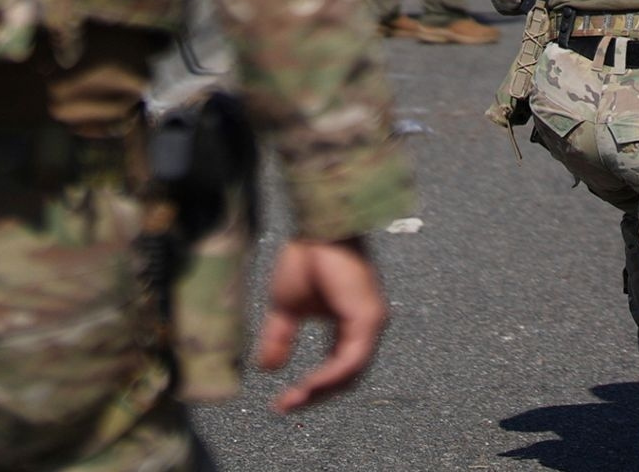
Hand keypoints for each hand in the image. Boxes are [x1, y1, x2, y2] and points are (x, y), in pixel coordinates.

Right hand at [255, 238, 389, 413]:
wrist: (315, 230)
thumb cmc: (305, 260)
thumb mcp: (285, 309)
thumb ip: (280, 339)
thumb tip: (267, 370)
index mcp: (350, 326)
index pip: (338, 369)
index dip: (311, 389)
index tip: (281, 404)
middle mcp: (366, 327)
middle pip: (347, 377)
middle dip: (315, 397)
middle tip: (285, 408)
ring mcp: (371, 322)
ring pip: (351, 373)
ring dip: (320, 391)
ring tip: (292, 400)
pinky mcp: (368, 317)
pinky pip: (352, 359)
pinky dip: (329, 376)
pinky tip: (307, 386)